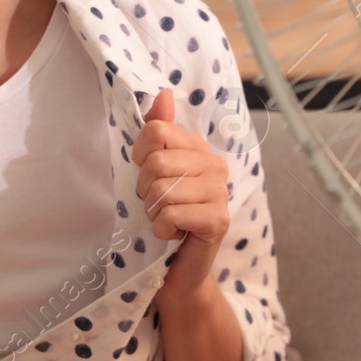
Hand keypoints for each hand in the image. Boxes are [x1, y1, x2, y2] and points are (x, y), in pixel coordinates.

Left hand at [131, 87, 229, 308]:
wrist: (175, 269)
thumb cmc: (162, 215)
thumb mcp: (153, 170)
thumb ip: (159, 129)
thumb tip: (164, 92)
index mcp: (199, 148)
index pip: (156, 131)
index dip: (140, 157)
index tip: (147, 176)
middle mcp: (215, 165)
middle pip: (157, 161)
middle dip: (145, 189)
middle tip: (157, 204)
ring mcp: (220, 193)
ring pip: (162, 190)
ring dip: (154, 212)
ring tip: (166, 220)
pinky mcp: (219, 221)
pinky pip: (172, 214)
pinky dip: (162, 229)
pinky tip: (174, 235)